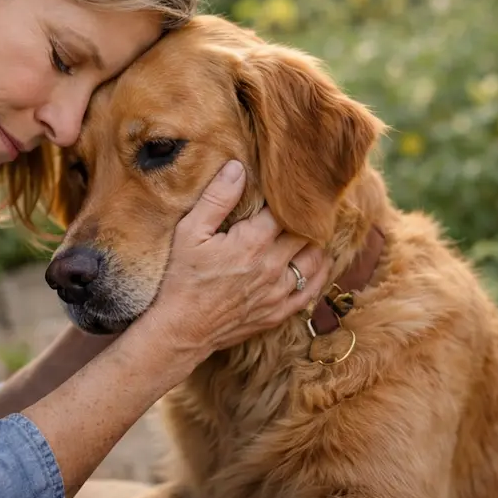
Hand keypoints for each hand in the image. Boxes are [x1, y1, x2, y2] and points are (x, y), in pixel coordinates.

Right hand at [139, 160, 332, 361]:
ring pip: (315, 260)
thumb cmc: (181, 278)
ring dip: (313, 243)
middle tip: (300, 207)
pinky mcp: (278, 312)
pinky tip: (313, 262)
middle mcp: (271, 267)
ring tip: (307, 230)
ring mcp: (278, 292)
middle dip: (304, 218)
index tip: (283, 190)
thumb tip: (238, 168)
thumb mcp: (189, 232)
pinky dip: (317, 273)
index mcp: (251, 243)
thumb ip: (216, 199)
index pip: (285, 210)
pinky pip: (311, 290)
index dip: (286, 198)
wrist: (180, 329)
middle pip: (305, 233)